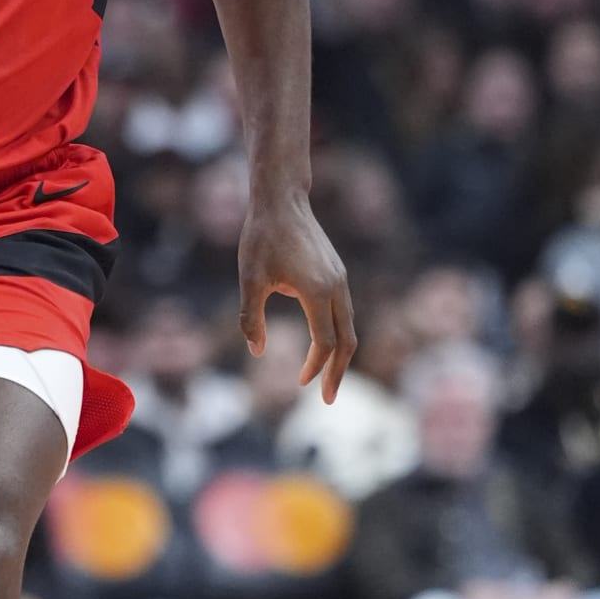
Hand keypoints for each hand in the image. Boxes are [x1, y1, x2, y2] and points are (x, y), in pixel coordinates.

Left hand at [238, 189, 356, 403]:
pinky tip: (322, 344)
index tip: (302, 385)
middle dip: (338, 372)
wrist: (282, 200)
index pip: (325, 343)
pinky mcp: (337, 273)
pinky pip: (344, 312)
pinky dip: (338, 334)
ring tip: (325, 375)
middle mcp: (336, 287)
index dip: (316, 367)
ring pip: (349, 326)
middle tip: (327, 398)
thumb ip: (251, 318)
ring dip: (339, 354)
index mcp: (317, 292)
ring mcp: (340, 279)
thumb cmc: (262, 238)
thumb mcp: (250, 279)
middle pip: (348, 341)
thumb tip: (256, 352)